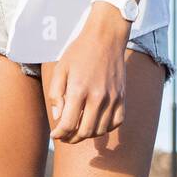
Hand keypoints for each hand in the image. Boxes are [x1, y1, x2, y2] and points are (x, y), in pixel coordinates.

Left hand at [48, 4, 130, 143]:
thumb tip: (58, 117)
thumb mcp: (61, 69)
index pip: (68, 124)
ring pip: (100, 130)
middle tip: (65, 137)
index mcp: (79, 89)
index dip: (59, 133)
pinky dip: (106, 128)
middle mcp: (97, 97)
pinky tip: (97, 124)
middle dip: (72, 139)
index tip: (55, 135)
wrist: (106, 37)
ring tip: (79, 131)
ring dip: (88, 135)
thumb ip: (56, 94)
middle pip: (85, 132)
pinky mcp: (122, 97)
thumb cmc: (80, 52)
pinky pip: (116, 123)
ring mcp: (112, 98)